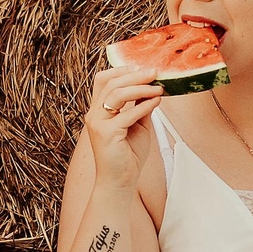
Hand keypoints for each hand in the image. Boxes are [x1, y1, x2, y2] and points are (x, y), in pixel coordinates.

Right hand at [83, 65, 162, 185]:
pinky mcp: (107, 133)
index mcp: (98, 111)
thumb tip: (151, 88)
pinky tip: (157, 101)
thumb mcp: (137, 125)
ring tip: (158, 86)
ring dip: (140, 87)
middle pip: (111, 82)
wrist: (119, 182)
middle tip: (154, 72)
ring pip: (117, 93)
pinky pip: (128, 113)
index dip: (121, 70)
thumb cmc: (127, 156)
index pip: (103, 80)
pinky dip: (144, 105)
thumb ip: (140, 107)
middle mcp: (94, 114)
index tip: (142, 69)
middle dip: (135, 74)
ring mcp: (98, 123)